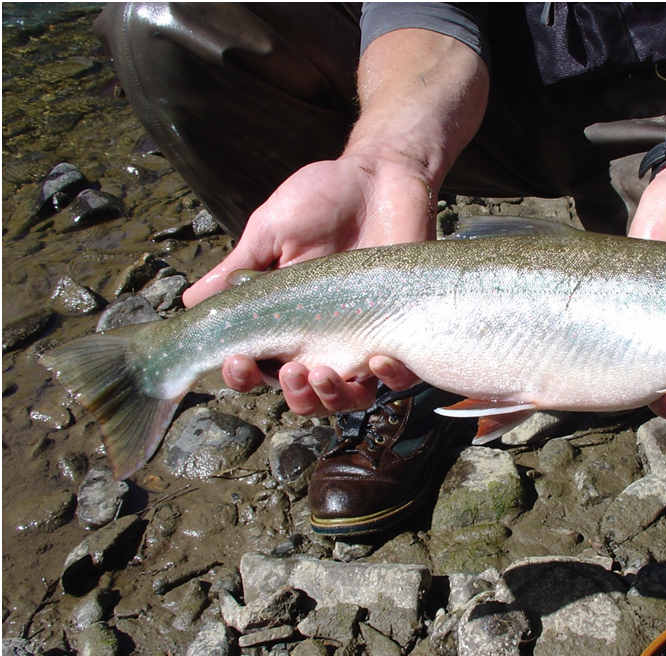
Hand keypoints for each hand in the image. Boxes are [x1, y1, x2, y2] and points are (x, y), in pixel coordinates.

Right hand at [183, 156, 424, 414]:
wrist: (382, 174)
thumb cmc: (322, 200)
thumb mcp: (272, 230)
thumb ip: (240, 268)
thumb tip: (191, 303)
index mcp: (284, 319)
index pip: (259, 365)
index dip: (244, 375)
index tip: (238, 361)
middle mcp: (322, 338)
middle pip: (303, 395)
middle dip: (294, 395)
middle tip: (290, 372)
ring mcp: (364, 338)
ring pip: (349, 397)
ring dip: (333, 398)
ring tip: (324, 374)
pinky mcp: (403, 331)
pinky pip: (400, 375)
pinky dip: (390, 378)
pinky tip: (379, 360)